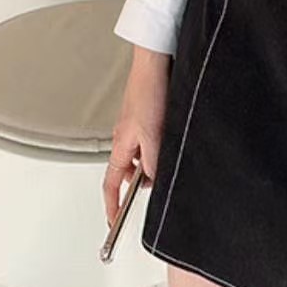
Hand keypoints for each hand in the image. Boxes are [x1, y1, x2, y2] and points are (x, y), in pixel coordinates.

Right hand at [103, 51, 170, 228]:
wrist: (157, 63)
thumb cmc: (149, 92)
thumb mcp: (152, 135)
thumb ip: (152, 162)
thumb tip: (153, 182)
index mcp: (121, 146)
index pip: (110, 184)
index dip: (112, 206)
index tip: (114, 223)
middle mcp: (127, 139)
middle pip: (129, 172)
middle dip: (143, 181)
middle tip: (159, 182)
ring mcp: (138, 128)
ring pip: (145, 157)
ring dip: (156, 162)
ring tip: (171, 152)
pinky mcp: (150, 118)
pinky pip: (154, 142)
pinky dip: (163, 147)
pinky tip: (175, 138)